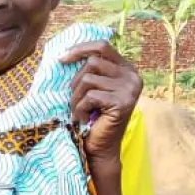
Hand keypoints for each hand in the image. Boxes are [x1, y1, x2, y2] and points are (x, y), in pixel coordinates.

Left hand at [61, 39, 141, 162]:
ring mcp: (130, 89)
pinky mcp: (123, 103)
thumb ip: (90, 69)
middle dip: (76, 82)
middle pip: (93, 62)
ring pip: (89, 79)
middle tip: (75, 100)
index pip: (102, 46)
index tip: (61, 58)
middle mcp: (132, 76)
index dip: (80, 49)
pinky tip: (84, 118)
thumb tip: (64, 52)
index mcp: (127, 68)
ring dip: (76, 97)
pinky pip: (90, 96)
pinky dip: (81, 108)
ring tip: (79, 111)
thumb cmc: (92, 117)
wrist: (100, 148)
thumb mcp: (93, 87)